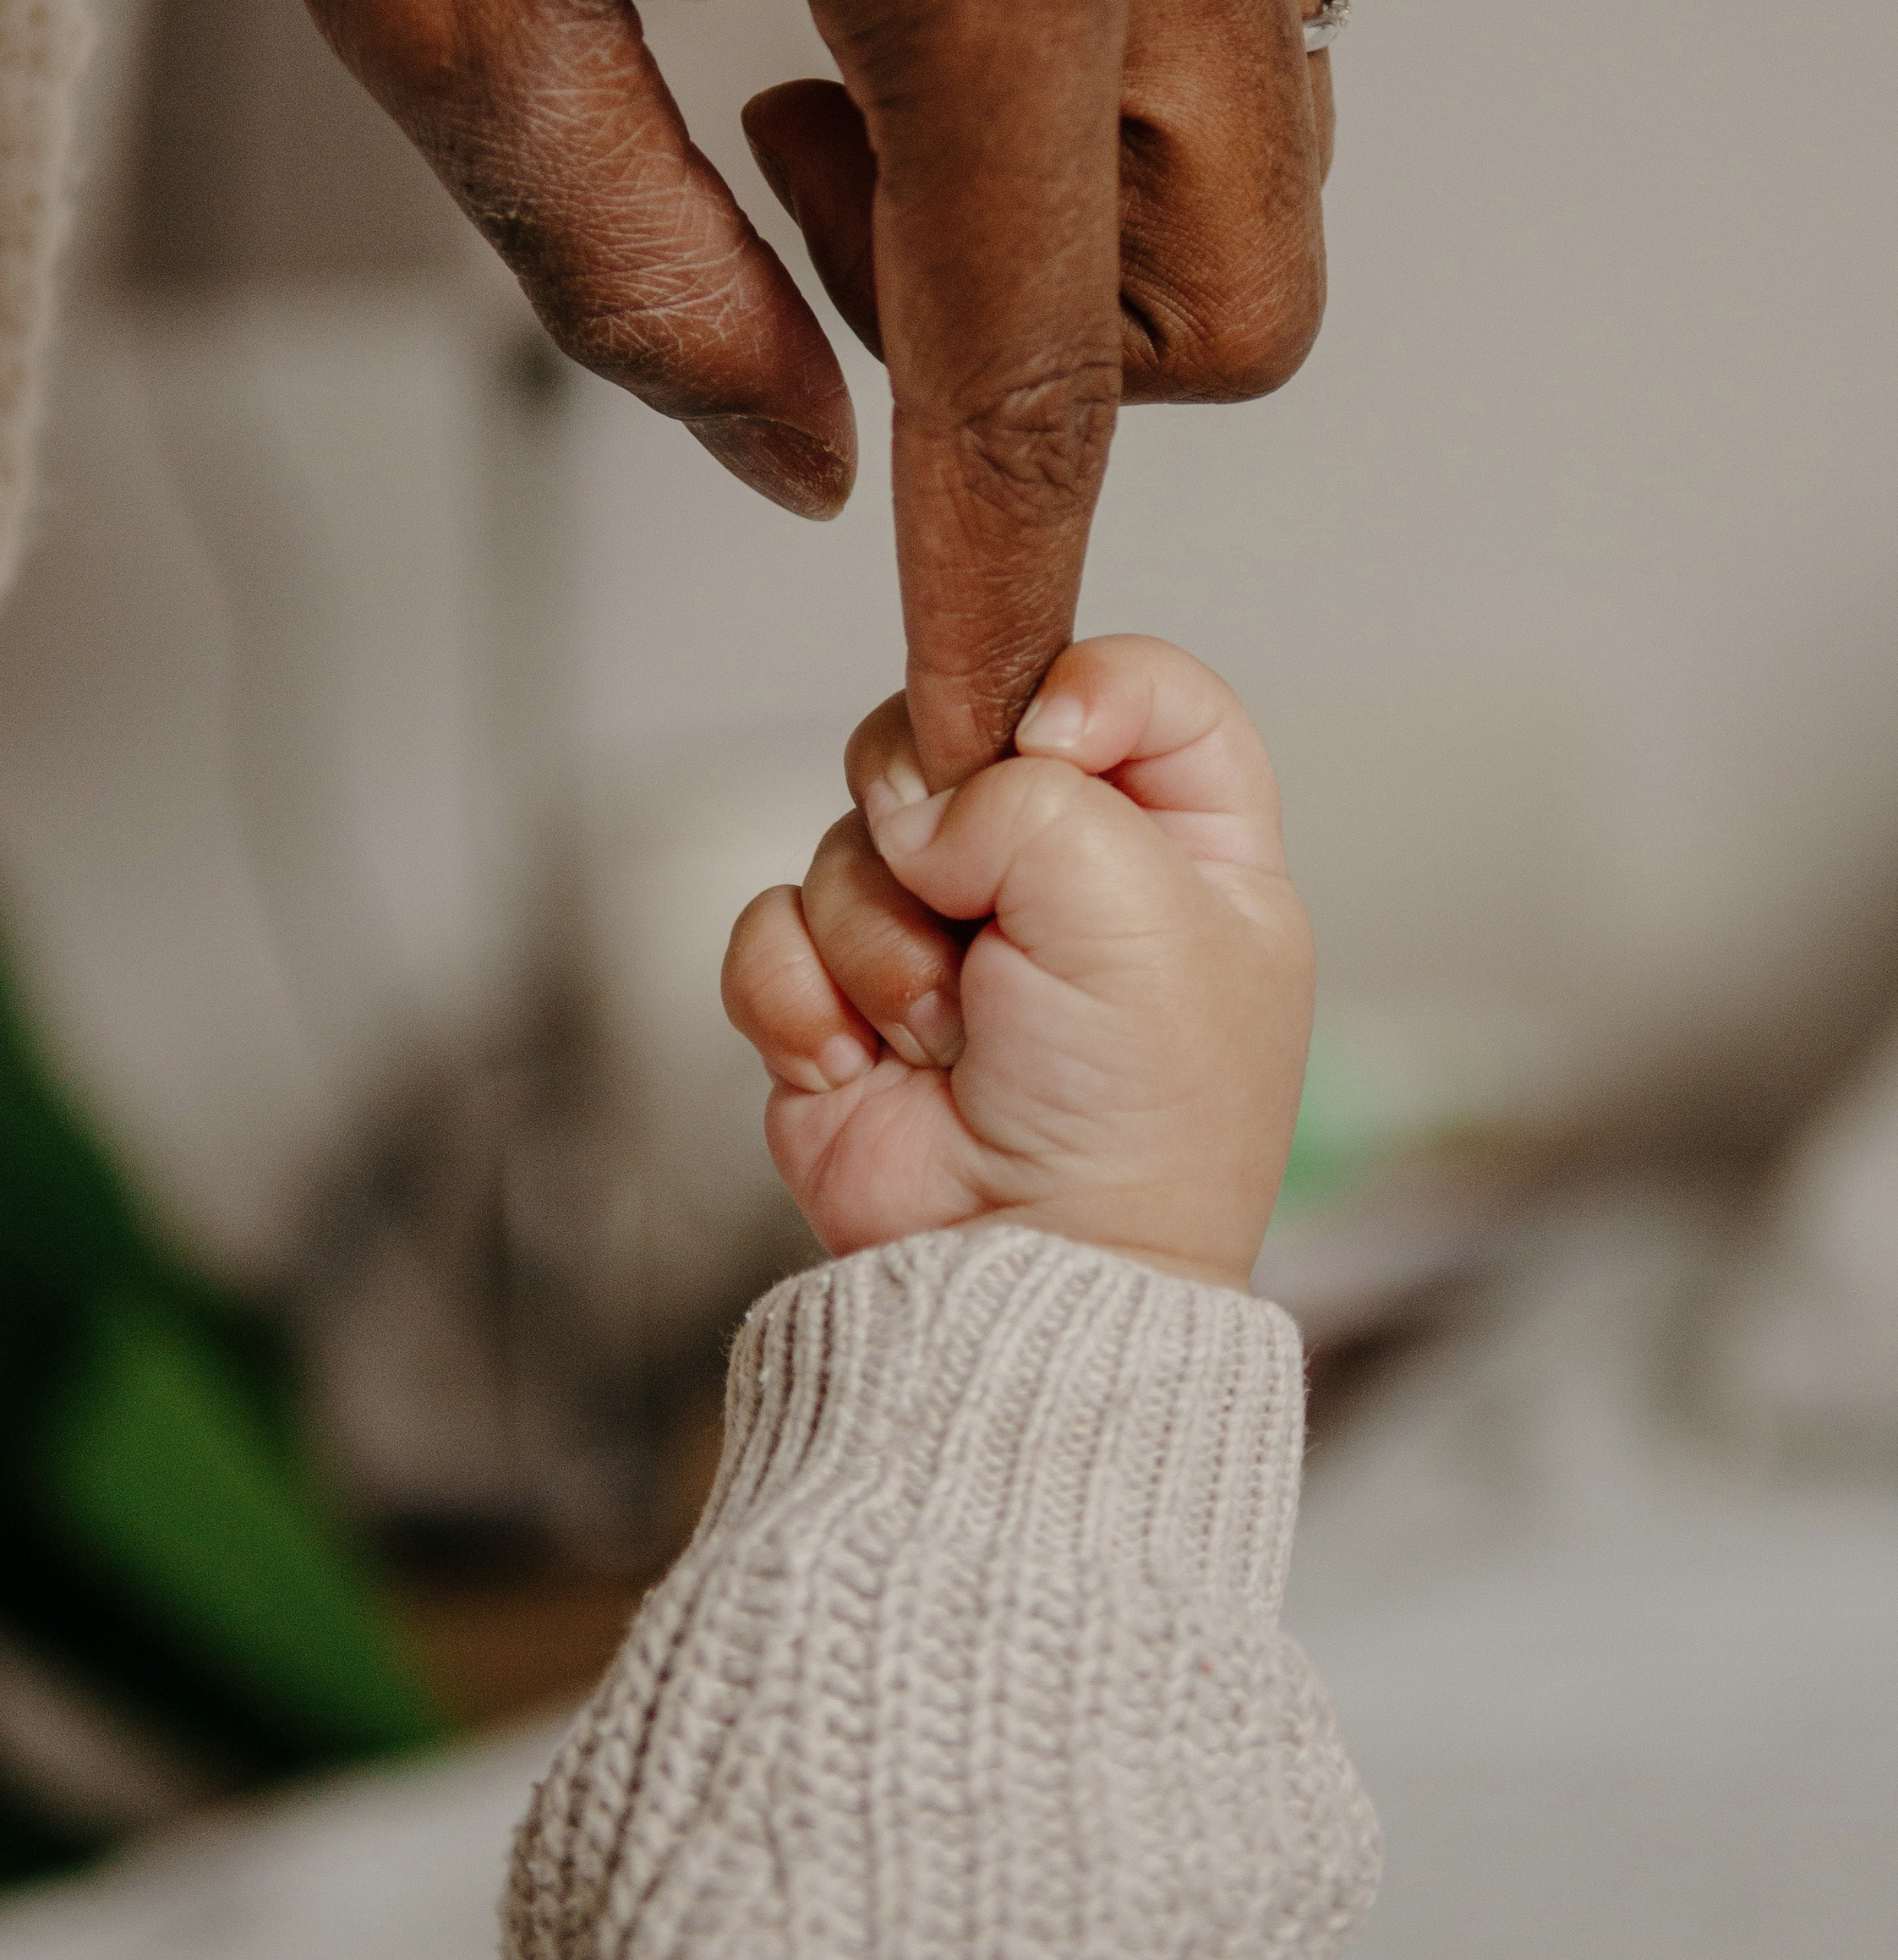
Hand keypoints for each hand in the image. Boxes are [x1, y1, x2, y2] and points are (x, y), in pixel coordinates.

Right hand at [721, 636, 1312, 1285]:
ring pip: (854, 835)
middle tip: (970, 896)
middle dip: (941, 813)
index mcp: (1184, 849)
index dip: (1082, 684)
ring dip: (883, 938)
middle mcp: (1064, 881)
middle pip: (954, 735)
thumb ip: (1029, 799)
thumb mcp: (1139, 910)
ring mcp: (947, 938)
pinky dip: (803, 995)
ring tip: (944, 1033)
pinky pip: (774, 927)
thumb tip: (923, 820)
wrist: (1026, 1275)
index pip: (1137, 689)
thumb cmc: (1135, 1121)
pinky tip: (860, 1063)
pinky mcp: (846, 999)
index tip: (1044, 740)